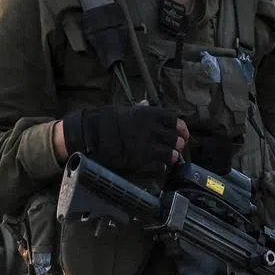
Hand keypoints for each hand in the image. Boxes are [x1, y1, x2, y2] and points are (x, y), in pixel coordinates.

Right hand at [60, 106, 187, 171]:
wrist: (91, 134)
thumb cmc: (107, 120)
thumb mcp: (127, 110)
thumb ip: (142, 111)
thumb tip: (149, 106)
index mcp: (149, 115)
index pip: (174, 120)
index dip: (181, 128)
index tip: (183, 133)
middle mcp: (152, 130)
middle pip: (175, 138)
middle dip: (177, 143)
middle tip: (175, 147)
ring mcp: (147, 147)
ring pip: (171, 154)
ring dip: (171, 156)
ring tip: (169, 157)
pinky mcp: (140, 163)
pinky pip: (160, 167)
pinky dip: (161, 167)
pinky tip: (158, 166)